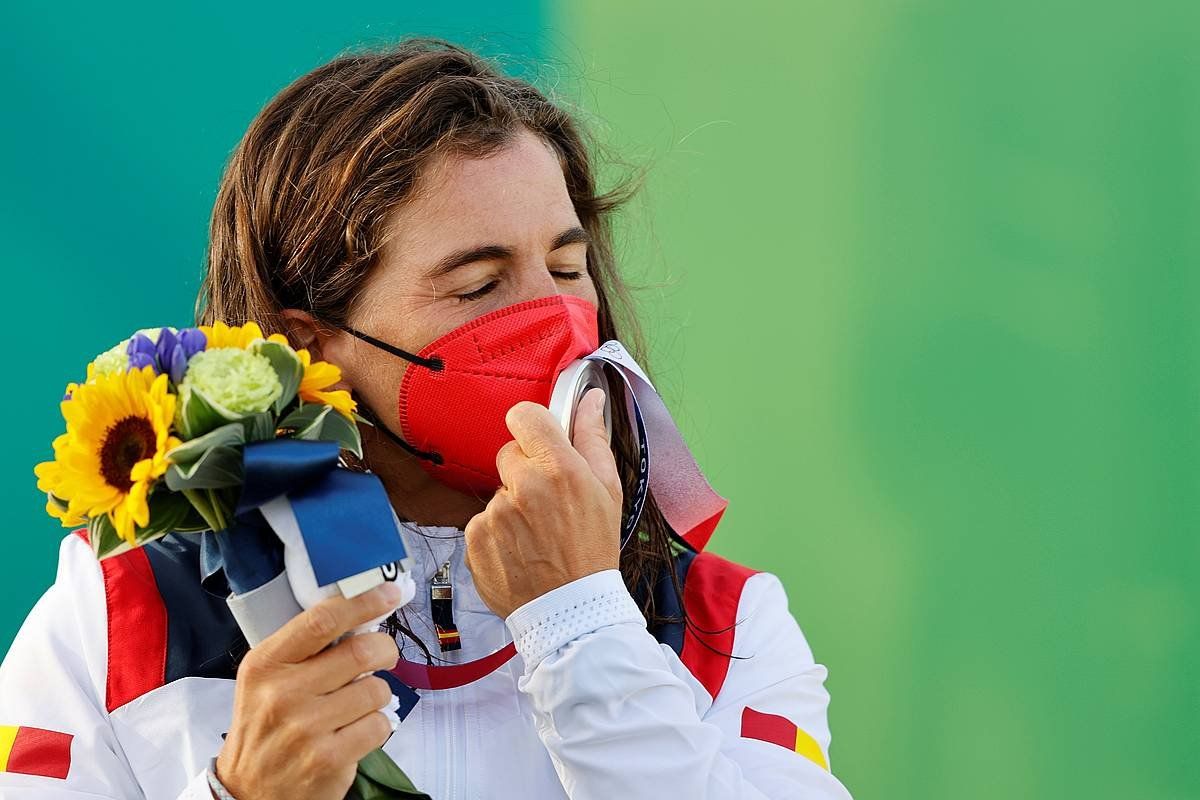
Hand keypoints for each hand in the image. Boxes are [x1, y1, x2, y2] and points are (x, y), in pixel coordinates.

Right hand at [216, 582, 403, 799]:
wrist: (249, 790)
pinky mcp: (327, 759)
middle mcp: (282, 694)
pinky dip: (377, 725)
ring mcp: (305, 728)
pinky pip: (379, 725)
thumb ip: (307, 648)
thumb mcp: (268, 679)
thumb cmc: (267, 726)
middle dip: (384, 649)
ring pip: (376, 689)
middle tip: (384, 654)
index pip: (321, 620)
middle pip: (361, 651)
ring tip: (357, 703)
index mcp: (266, 664)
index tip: (389, 592)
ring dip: (377, 693)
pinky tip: (355, 730)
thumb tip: (364, 615)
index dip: (363, 602)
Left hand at [464, 387, 622, 618]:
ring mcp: (495, 515)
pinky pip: (482, 522)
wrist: (571, 610)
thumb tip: (590, 398)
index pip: (524, 415)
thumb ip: (593, 438)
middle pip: (509, 454)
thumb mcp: (608, 490)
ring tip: (536, 536)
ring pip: (498, 492)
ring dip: (512, 507)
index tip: (539, 442)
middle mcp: (524, 487)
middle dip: (525, 472)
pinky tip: (519, 551)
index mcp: (560, 469)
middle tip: (547, 504)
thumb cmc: (594, 549)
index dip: (532, 427)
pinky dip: (496, 535)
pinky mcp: (475, 539)